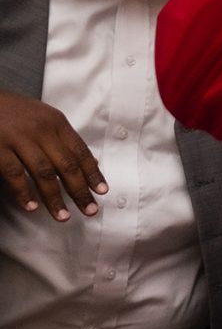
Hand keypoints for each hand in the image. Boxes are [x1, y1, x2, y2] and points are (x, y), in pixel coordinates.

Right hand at [0, 91, 103, 220]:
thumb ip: (64, 139)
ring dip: (55, 198)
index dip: (93, 173)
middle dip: (80, 190)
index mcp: (56, 122)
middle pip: (67, 164)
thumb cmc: (12, 111)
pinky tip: (32, 207)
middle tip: (89, 210)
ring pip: (43, 173)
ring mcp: (18, 138)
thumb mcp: (43, 117)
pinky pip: (14, 174)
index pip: (81, 151)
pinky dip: (24, 193)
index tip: (102, 191)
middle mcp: (41, 129)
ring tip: (63, 216)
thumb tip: (92, 163)